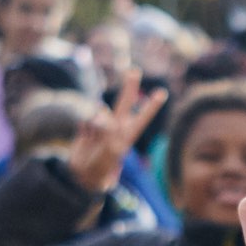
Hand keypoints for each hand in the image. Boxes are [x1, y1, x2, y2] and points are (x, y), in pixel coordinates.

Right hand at [65, 78, 167, 197]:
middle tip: (134, 71)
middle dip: (129, 87)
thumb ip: (109, 131)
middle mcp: (116, 126)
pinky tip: (85, 137)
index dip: (152, 105)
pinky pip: (85, 119)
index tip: (162, 93)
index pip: (143, 117)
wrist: (83, 174)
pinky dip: (85, 127)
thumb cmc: (102, 166)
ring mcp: (100, 125)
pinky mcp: (86, 125)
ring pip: (100, 111)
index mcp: (127, 134)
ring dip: (97, 122)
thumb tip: (103, 113)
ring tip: (95, 138)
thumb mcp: (111, 152)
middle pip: (125, 103)